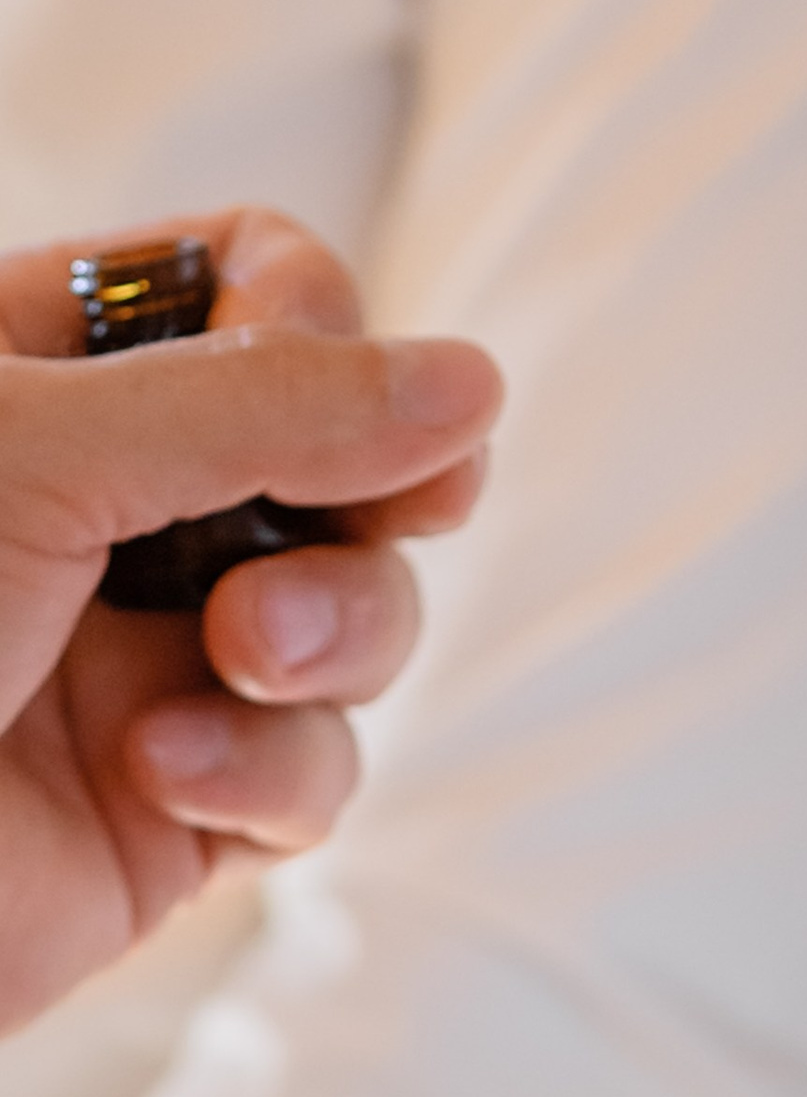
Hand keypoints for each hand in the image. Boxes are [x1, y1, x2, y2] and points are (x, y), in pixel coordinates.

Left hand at [0, 208, 499, 1026]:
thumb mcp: (33, 455)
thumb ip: (264, 404)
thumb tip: (473, 379)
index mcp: (35, 375)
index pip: (253, 283)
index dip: (315, 327)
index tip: (316, 385)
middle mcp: (102, 511)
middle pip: (345, 460)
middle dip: (358, 508)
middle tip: (344, 535)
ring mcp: (146, 661)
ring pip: (359, 623)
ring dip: (328, 638)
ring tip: (237, 660)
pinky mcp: (176, 813)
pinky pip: (313, 776)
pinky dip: (264, 772)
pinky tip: (160, 774)